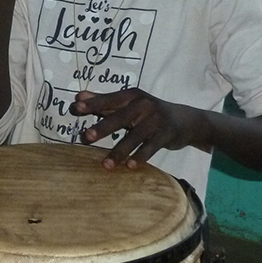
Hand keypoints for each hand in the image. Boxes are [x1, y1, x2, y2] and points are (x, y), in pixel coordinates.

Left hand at [71, 89, 204, 168]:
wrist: (186, 120)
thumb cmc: (149, 112)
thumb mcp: (129, 103)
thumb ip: (104, 102)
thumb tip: (78, 97)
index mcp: (131, 96)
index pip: (109, 99)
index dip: (93, 104)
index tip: (75, 108)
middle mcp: (144, 105)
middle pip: (120, 117)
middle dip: (103, 127)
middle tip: (86, 137)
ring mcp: (156, 120)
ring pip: (135, 136)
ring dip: (119, 151)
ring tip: (105, 165)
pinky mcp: (166, 134)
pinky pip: (151, 147)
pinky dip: (140, 157)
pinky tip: (130, 166)